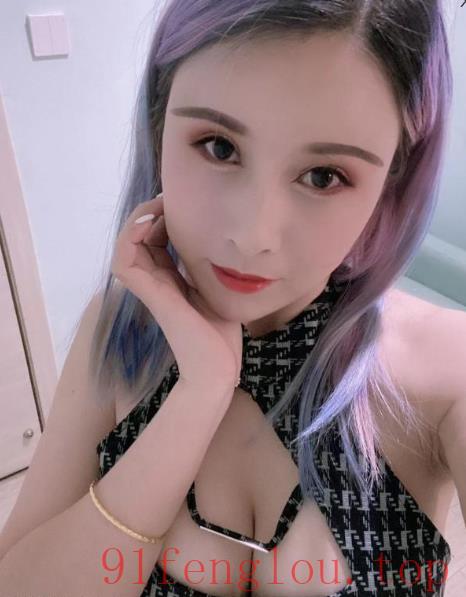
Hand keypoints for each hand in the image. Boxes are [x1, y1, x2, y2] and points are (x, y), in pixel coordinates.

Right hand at [110, 193, 241, 389]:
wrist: (218, 368)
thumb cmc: (221, 335)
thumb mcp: (217, 291)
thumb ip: (209, 269)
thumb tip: (217, 242)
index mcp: (170, 280)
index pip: (155, 240)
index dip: (163, 218)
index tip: (181, 203)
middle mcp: (157, 282)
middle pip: (138, 238)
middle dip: (150, 213)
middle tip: (169, 199)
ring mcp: (151, 288)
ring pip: (126, 245)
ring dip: (137, 220)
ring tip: (158, 206)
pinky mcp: (152, 295)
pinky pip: (124, 262)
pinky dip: (129, 238)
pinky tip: (150, 222)